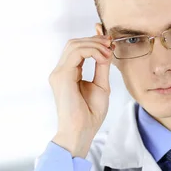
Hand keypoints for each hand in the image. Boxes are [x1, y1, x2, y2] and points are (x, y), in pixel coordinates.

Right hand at [48, 35, 112, 157]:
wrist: (82, 131)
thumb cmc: (90, 114)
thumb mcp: (101, 85)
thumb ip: (102, 67)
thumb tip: (107, 50)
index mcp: (69, 74)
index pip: (77, 49)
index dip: (93, 41)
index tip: (110, 43)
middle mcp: (61, 71)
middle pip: (74, 43)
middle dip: (94, 40)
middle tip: (110, 44)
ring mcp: (59, 73)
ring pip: (74, 45)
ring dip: (94, 45)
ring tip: (108, 52)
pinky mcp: (62, 76)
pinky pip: (76, 53)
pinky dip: (92, 51)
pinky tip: (103, 58)